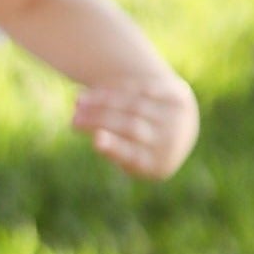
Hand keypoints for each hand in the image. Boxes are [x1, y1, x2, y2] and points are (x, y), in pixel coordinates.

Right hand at [73, 74, 197, 180]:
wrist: (180, 127)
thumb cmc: (142, 148)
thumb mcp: (128, 157)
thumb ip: (114, 149)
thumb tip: (97, 137)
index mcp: (157, 165)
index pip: (133, 155)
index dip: (115, 147)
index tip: (96, 141)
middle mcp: (171, 140)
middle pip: (131, 127)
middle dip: (100, 120)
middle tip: (74, 120)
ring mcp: (175, 116)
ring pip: (134, 105)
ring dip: (102, 101)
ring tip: (78, 101)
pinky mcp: (177, 95)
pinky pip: (141, 89)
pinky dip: (115, 89)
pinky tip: (94, 91)